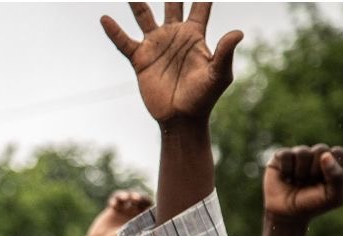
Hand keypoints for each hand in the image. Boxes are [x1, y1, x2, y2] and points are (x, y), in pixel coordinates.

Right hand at [80, 190, 152, 235]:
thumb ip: (134, 228)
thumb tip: (144, 222)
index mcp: (142, 221)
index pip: (150, 209)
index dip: (149, 204)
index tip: (146, 204)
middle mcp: (135, 214)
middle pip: (142, 200)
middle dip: (140, 197)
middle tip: (136, 199)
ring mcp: (125, 210)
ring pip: (130, 196)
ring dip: (128, 195)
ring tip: (124, 198)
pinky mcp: (114, 208)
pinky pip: (116, 197)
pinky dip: (115, 198)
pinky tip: (113, 205)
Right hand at [101, 3, 242, 124]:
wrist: (181, 117)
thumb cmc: (204, 97)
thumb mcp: (219, 74)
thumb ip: (225, 52)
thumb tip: (238, 32)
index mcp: (195, 34)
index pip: (200, 4)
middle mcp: (174, 35)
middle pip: (172, 3)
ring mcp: (156, 46)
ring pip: (144, 16)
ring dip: (137, 3)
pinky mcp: (140, 59)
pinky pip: (124, 42)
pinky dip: (114, 31)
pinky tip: (105, 18)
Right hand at [264, 145, 342, 222]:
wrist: (284, 214)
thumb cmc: (310, 205)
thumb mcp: (332, 198)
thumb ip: (338, 177)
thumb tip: (325, 156)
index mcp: (332, 163)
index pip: (338, 152)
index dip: (331, 167)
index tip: (324, 182)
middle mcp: (315, 156)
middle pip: (321, 149)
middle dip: (314, 169)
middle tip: (308, 182)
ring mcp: (298, 155)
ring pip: (302, 151)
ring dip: (299, 171)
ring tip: (296, 181)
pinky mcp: (281, 156)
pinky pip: (285, 154)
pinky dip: (285, 168)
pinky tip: (285, 176)